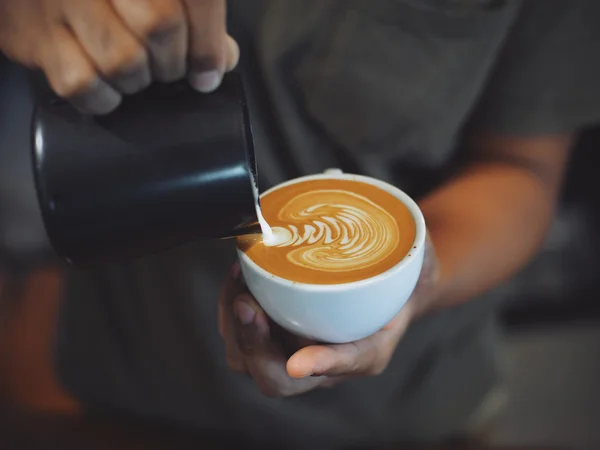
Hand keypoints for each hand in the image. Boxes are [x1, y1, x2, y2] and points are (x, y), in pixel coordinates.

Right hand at [0, 0, 238, 113]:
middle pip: (161, 26)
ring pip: (123, 60)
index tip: (208, 72)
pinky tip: (104, 86)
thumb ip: (194, 14)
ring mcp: (62, 0)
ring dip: (138, 81)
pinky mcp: (34, 34)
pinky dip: (102, 99)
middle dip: (173, 62)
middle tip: (165, 67)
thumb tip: (223, 58)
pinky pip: (82, 84)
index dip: (209, 42)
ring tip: (133, 72)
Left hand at [218, 234, 438, 396]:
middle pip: (274, 377)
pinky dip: (230, 305)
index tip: (301, 361)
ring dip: (234, 324)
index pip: (338, 369)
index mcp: (360, 354)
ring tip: (239, 281)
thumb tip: (416, 253)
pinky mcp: (271, 329)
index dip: (319, 365)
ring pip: (246, 359)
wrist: (385, 287)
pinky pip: (238, 331)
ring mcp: (291, 347)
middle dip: (253, 343)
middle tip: (249, 304)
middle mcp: (320, 360)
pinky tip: (240, 273)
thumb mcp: (417, 272)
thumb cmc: (398, 280)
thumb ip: (416, 265)